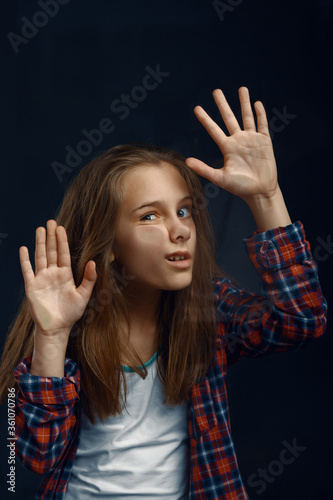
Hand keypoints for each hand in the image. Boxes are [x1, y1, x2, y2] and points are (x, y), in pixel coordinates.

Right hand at [19, 219, 97, 335]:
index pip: (63, 253)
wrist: (56, 328)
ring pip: (40, 256)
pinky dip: (25, 260)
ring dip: (40, 243)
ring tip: (40, 229)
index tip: (61, 227)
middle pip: (52, 251)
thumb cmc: (71, 313)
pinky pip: (27, 270)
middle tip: (51, 221)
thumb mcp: (84, 295)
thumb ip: (89, 279)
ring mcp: (42, 279)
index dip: (62, 240)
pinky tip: (24, 248)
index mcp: (65, 274)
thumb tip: (93, 262)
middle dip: (51, 236)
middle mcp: (53, 274)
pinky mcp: (32, 286)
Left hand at [185, 87, 277, 201]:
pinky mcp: (264, 142)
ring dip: (244, 103)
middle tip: (216, 91)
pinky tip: (257, 103)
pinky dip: (260, 114)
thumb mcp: (220, 178)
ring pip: (247, 117)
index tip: (197, 108)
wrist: (259, 192)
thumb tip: (187, 161)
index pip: (213, 129)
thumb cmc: (240, 187)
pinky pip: (262, 124)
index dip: (205, 119)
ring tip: (241, 89)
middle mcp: (238, 141)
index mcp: (227, 147)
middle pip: (229, 118)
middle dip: (223, 104)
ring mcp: (252, 140)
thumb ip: (204, 169)